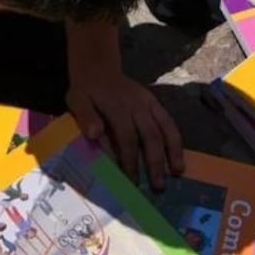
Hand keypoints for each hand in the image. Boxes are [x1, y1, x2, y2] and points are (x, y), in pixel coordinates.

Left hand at [66, 69, 183, 190]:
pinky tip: (178, 156)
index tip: (132, 182)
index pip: (127, 138)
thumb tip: (95, 134)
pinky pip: (169, 122)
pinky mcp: (155, 103)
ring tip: (178, 172)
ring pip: (166, 128)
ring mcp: (149, 103)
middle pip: (151, 136)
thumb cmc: (86, 91)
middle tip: (158, 186)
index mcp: (118, 107)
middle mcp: (138, 105)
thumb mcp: (76, 100)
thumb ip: (86, 116)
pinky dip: (175, 140)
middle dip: (155, 162)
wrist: (98, 68)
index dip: (131, 161)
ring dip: (173, 151)